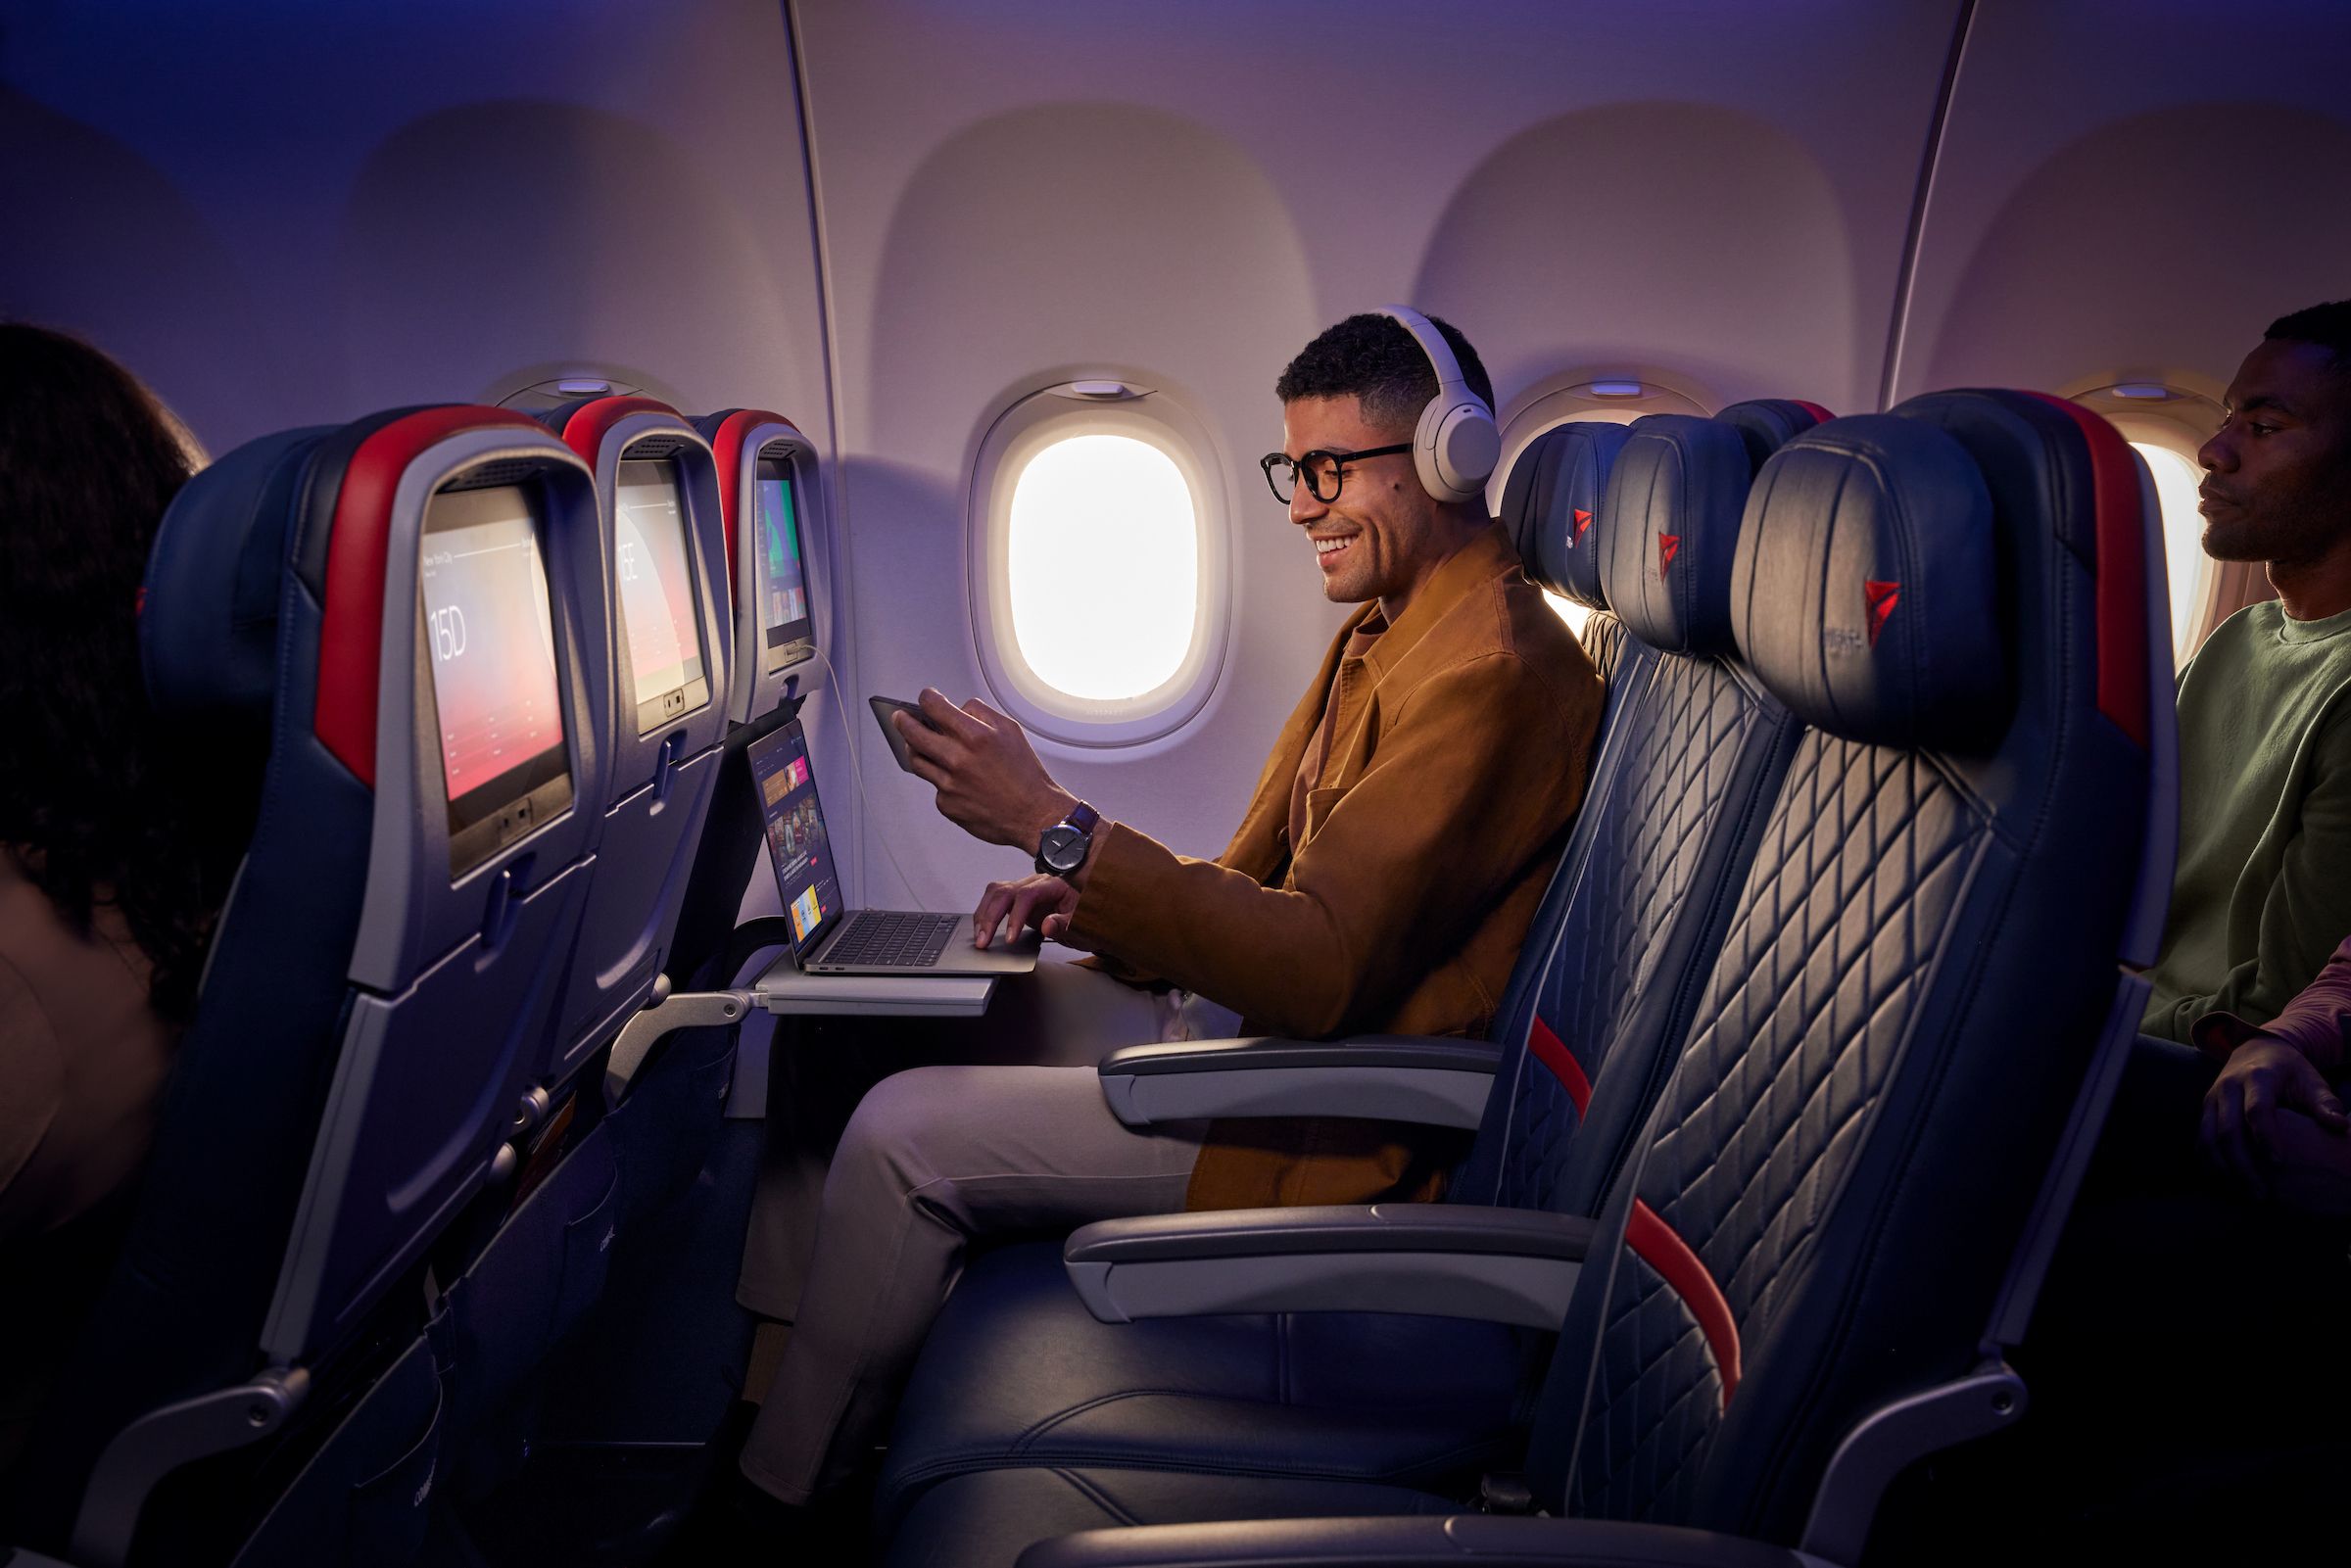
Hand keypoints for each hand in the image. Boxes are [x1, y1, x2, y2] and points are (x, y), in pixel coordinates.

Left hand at [894, 688, 1074, 850]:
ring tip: (916, 743)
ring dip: (914, 749)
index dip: (926, 698)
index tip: (925, 698)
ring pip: (917, 761)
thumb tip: (957, 708)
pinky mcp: (947, 805)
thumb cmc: (1025, 774)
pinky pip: (934, 786)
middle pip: (913, 733)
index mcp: (974, 736)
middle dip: (902, 720)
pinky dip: (941, 779)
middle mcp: (957, 759)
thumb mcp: (1010, 730)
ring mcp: (949, 784)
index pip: (934, 707)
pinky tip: (954, 778)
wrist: (1033, 815)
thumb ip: (980, 713)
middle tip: (900, 717)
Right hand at [974, 873, 1083, 949]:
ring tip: (979, 937)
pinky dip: (985, 914)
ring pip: (995, 893)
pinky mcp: (1017, 899)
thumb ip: (1065, 923)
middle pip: (1005, 891)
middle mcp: (1035, 883)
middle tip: (984, 941)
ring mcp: (1024, 889)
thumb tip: (1048, 925)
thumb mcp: (1082, 924)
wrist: (1088, 915)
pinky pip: (995, 899)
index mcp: (1053, 885)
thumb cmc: (1086, 917)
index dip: (1016, 916)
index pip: (1027, 895)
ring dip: (983, 915)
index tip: (1010, 938)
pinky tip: (982, 929)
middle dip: (990, 917)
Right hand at [2200, 1037, 2349, 1198]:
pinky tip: (2227, 1183)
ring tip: (2244, 1193)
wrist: (2255, 1050)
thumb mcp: (2310, 1080)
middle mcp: (2227, 1087)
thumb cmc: (2289, 1071)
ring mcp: (2211, 1099)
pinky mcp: (2204, 1110)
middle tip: (2261, 1194)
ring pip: (2207, 1139)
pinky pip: (2200, 1141)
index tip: (2280, 1165)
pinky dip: (2210, 1164)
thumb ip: (2325, 1102)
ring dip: (2223, 1169)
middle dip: (2243, 1165)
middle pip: (2227, 1130)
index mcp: (2257, 1077)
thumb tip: (2340, 1126)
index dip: (2266, 1138)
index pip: (2256, 1110)